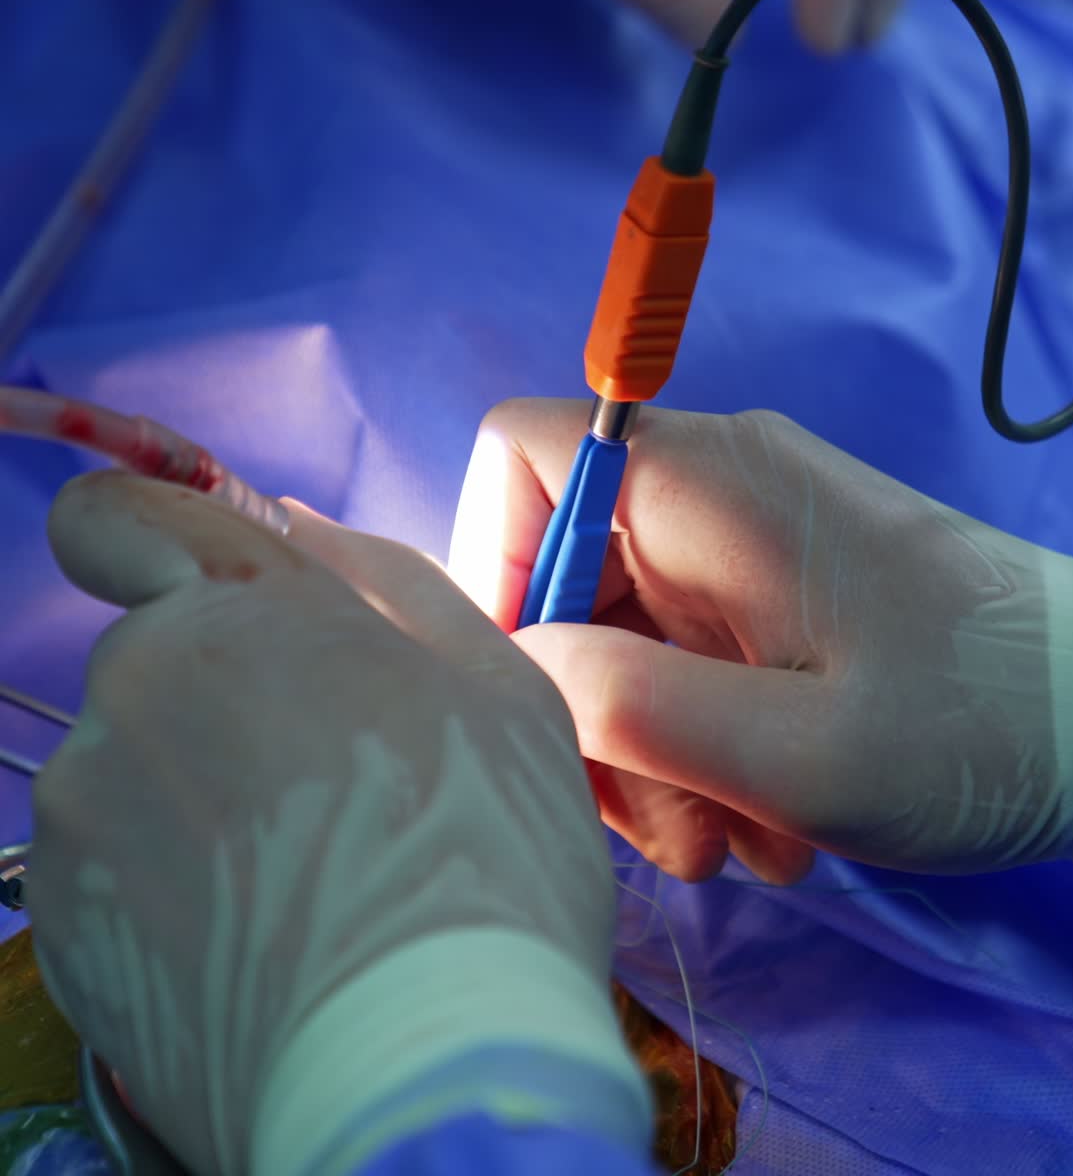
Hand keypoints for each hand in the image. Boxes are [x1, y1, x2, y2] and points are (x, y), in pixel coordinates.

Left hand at [29, 474, 648, 1175]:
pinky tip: (263, 937)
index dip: (150, 540)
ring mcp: (83, 816)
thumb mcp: (496, 683)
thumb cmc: (483, 851)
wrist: (422, 1067)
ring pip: (136, 762)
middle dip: (228, 690)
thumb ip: (389, 580)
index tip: (206, 589)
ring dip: (204, 789)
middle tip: (337, 778)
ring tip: (309, 876)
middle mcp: (133, 692)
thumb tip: (302, 529)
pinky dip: (173, 881)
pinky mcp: (62, 927)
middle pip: (155, 655)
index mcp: (240, 613)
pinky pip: (114, 863)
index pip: (113, 519)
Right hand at [449, 400, 1072, 927]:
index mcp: (707, 483)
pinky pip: (683, 661)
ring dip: (652, 751)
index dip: (490, 559)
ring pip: (620, 635)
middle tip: (667, 823)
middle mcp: (714, 494)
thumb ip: (635, 705)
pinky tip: (770, 815)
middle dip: (590, 707)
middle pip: (562, 573)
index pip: (523, 452)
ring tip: (737, 837)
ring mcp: (744, 550)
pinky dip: (700, 746)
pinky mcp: (774, 601)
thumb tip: (519, 662)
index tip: (533, 687)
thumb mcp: (797, 752)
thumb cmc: (969, 730)